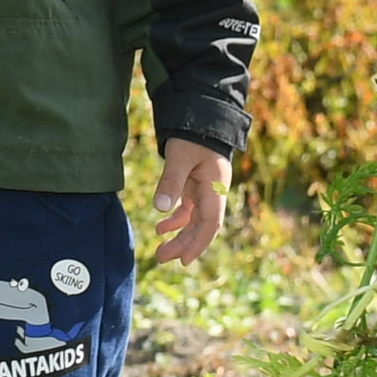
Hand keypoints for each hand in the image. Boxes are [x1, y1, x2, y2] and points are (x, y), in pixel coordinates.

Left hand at [152, 138, 232, 263]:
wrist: (200, 116)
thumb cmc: (193, 133)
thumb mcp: (180, 156)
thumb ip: (171, 181)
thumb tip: (160, 208)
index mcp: (215, 187)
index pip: (210, 223)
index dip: (198, 243)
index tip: (184, 260)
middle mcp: (213, 192)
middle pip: (202, 226)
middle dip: (184, 244)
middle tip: (161, 258)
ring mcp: (205, 190)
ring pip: (194, 221)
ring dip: (179, 236)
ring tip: (160, 250)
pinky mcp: (196, 185)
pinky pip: (188, 210)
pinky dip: (175, 220)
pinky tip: (160, 229)